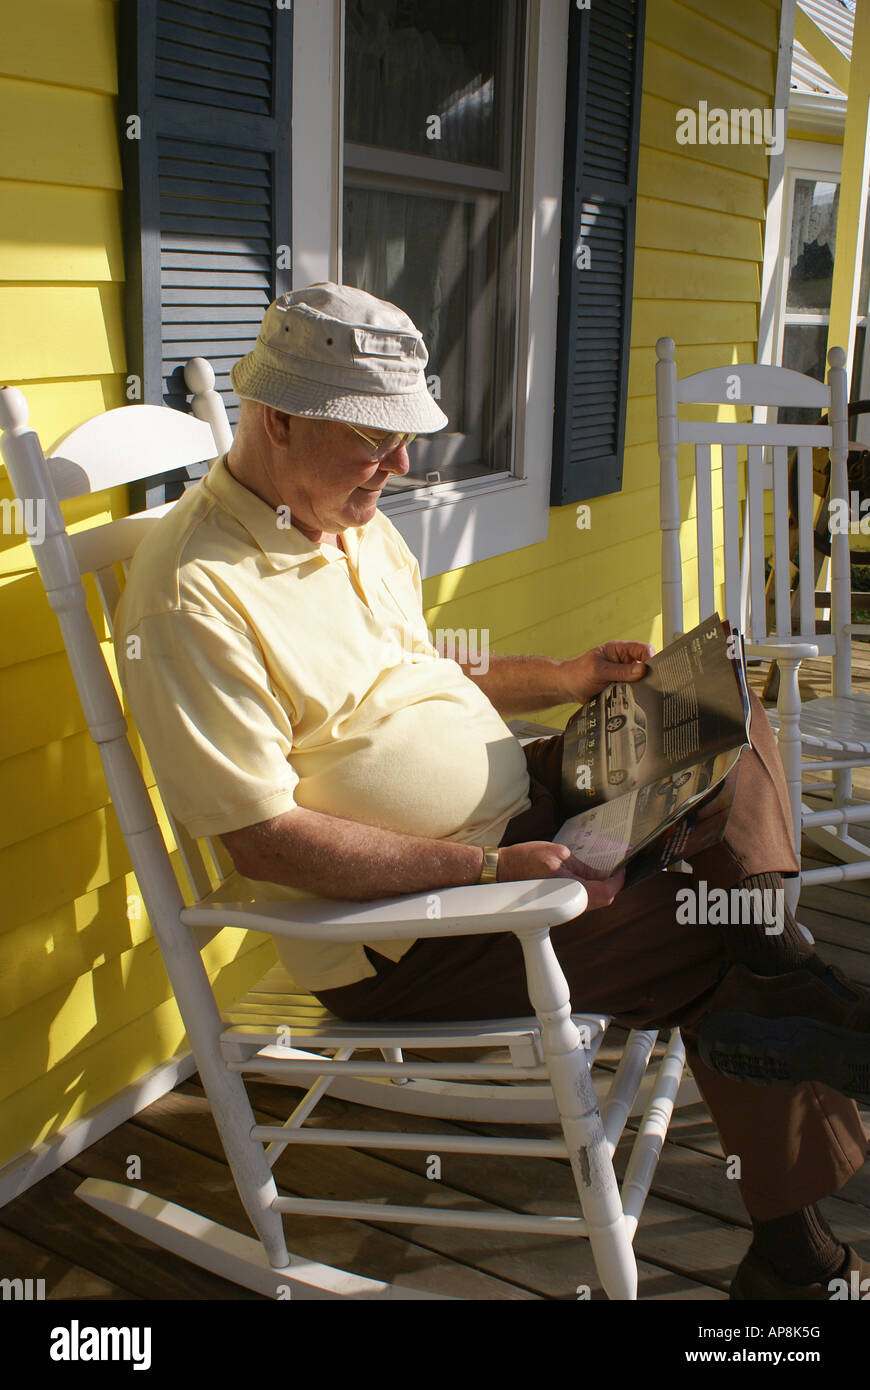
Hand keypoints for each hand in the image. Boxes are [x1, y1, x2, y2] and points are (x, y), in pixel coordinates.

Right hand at [496, 841, 624, 910]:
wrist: (502, 870)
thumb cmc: (526, 858)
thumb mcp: (560, 854)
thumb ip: (583, 867)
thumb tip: (601, 875)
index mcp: (570, 887)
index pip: (606, 892)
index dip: (618, 881)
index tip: (622, 870)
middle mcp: (568, 902)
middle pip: (602, 900)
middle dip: (611, 886)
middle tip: (614, 870)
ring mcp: (562, 907)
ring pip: (592, 903)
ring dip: (600, 889)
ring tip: (600, 872)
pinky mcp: (557, 906)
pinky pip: (580, 902)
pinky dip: (588, 892)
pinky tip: (585, 879)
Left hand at [559, 640, 654, 704]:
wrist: (568, 688)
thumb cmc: (578, 673)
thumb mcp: (599, 671)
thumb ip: (621, 671)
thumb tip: (642, 669)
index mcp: (620, 649)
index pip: (644, 649)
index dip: (650, 658)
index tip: (648, 671)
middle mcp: (624, 661)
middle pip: (646, 665)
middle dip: (645, 675)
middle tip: (638, 684)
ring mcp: (624, 674)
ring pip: (641, 680)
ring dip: (637, 687)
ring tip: (627, 691)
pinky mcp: (622, 686)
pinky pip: (633, 691)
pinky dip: (632, 695)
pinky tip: (625, 697)